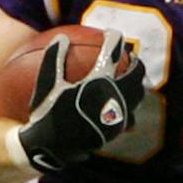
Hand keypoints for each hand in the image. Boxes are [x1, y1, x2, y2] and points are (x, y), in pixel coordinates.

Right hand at [14, 30, 145, 172]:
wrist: (51, 148)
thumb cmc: (45, 113)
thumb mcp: (46, 85)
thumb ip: (54, 59)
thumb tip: (60, 36)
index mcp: (97, 82)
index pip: (111, 53)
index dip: (114, 39)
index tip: (113, 34)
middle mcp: (112, 97)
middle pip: (135, 72)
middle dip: (135, 61)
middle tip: (129, 57)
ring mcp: (117, 115)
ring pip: (137, 94)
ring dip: (136, 83)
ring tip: (130, 78)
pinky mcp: (115, 130)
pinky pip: (130, 115)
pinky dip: (128, 105)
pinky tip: (123, 105)